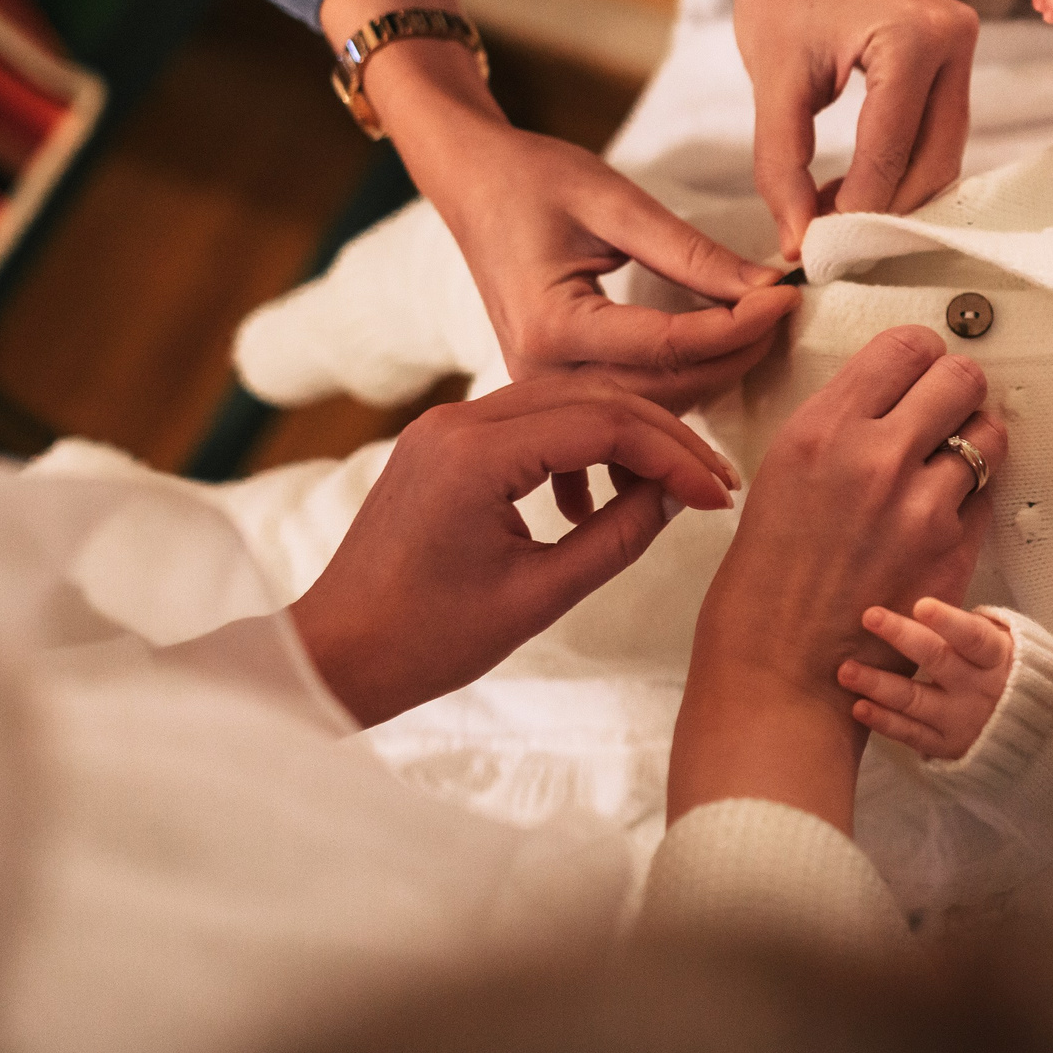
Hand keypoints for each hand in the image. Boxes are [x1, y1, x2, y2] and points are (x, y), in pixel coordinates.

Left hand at [288, 373, 736, 727]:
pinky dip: (578, 444)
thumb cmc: (424, 640)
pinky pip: (529, 421)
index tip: (717, 496)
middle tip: (714, 482)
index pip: (604, 424)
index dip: (674, 456)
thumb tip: (676, 496)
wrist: (335, 655)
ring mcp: (445, 427)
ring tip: (671, 486)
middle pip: (589, 397)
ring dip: (624, 435)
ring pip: (563, 400)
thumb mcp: (538, 597)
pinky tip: (600, 497)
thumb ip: (617, 537)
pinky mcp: (442, 442)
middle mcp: (457, 422)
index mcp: (475, 456)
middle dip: (661, 436)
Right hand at [428, 117, 797, 401]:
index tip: (789, 296)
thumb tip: (765, 286)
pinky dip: (677, 393)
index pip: (670, 344)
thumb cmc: (534, 179)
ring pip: (652, 407)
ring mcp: (543, 389)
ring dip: (714, 375)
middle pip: (666, 389)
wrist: (472, 187)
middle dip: (736, 355)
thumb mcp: (613, 201)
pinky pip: (627, 406)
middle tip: (782, 312)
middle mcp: (541, 372)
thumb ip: (690, 251)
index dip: (740, 325)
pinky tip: (714, 367)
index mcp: (551, 325)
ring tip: (759, 329)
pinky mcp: (553, 387)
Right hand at [669, 326, 1007, 828]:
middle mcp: (876, 457)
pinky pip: (988, 495)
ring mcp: (922, 505)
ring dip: (975, 442)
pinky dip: (973, 497)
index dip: (922, 354)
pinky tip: (942, 513)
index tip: (921, 367)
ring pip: (988, 435)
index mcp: (823, 429)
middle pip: (961, 378)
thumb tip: (890, 395)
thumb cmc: (770, 576)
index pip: (905, 346)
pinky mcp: (954, 549)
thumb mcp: (785, 471)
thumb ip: (842, 426)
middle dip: (958, 389)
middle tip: (946, 409)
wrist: (782, 664)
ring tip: (948, 464)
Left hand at [720, 0, 978, 257]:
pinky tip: (845, 187)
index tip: (810, 252)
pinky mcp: (955, 60)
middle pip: (932, 165)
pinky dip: (897, 168)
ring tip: (825, 216)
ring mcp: (964, 50)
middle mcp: (956, 44)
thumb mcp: (772, 83)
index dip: (851, 213)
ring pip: (940, 157)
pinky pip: (935, 133)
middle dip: (880, 213)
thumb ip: (783, 166)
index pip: (889, 155)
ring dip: (890, 196)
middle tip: (823, 247)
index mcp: (914, 41)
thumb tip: (798, 242)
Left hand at [838, 597, 1013, 760]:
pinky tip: (858, 706)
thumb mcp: (997, 639)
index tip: (920, 605)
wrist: (1021, 726)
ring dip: (879, 684)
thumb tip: (949, 560)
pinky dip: (883, 721)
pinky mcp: (943, 745)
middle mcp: (979, 687)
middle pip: (939, 661)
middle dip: (903, 637)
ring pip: (916, 700)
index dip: (949, 621)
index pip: (973, 636)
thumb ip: (968, 616)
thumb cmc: (993, 665)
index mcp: (994, 655)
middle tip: (869, 616)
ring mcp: (960, 719)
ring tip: (846, 670)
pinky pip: (910, 733)